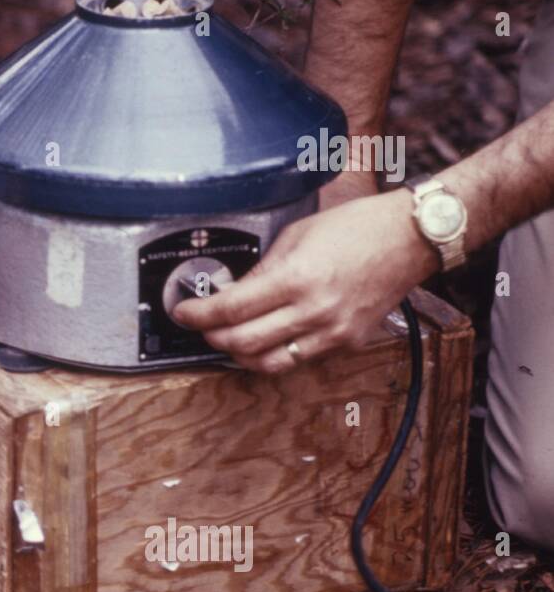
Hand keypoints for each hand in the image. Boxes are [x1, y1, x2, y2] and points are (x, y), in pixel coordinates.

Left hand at [170, 191, 438, 373]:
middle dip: (211, 336)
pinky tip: (263, 340)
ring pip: (267, 363)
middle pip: (242, 343)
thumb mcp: (296, 236)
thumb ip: (261, 269)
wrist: (409, 239)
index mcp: (296, 278)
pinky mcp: (346, 343)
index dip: (197, 315)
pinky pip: (297, 360)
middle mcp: (313, 311)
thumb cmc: (354, 227)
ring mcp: (332, 332)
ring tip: (226, 337)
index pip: (230, 309)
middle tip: (199, 325)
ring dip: (238, 354)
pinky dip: (272, 354)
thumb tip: (229, 291)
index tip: (182, 312)